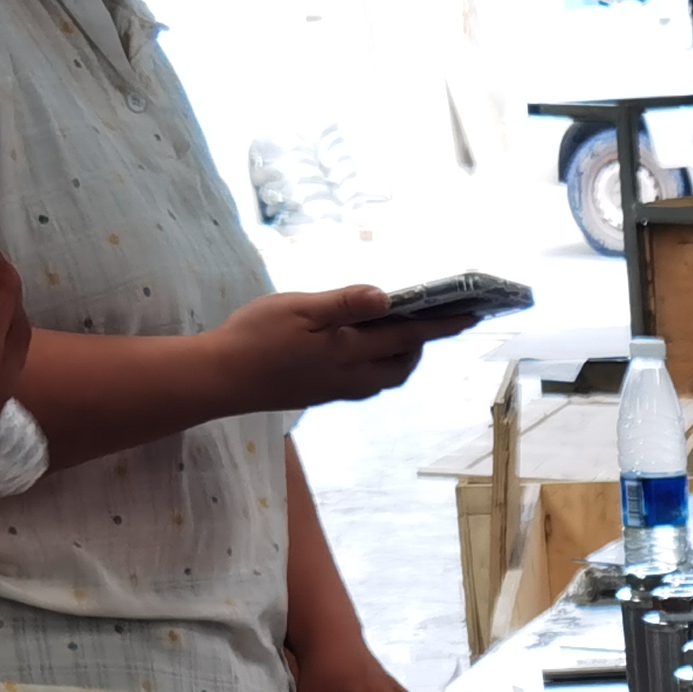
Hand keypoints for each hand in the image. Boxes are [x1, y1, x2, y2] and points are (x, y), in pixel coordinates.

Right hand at [209, 288, 482, 416]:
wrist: (220, 379)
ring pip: (385, 377)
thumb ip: (343, 304)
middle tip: (432, 318)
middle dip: (422, 343)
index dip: (441, 324)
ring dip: (401, 356)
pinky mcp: (321, 393)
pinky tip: (364, 350)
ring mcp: (336, 389)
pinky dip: (378, 365)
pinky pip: (365, 382)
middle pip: (402, 363)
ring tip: (400, 331)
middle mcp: (350, 376)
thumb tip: (386, 297)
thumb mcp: (298, 309)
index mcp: (349, 350)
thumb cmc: (254, 337)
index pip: (407, 335)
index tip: (472, 314)